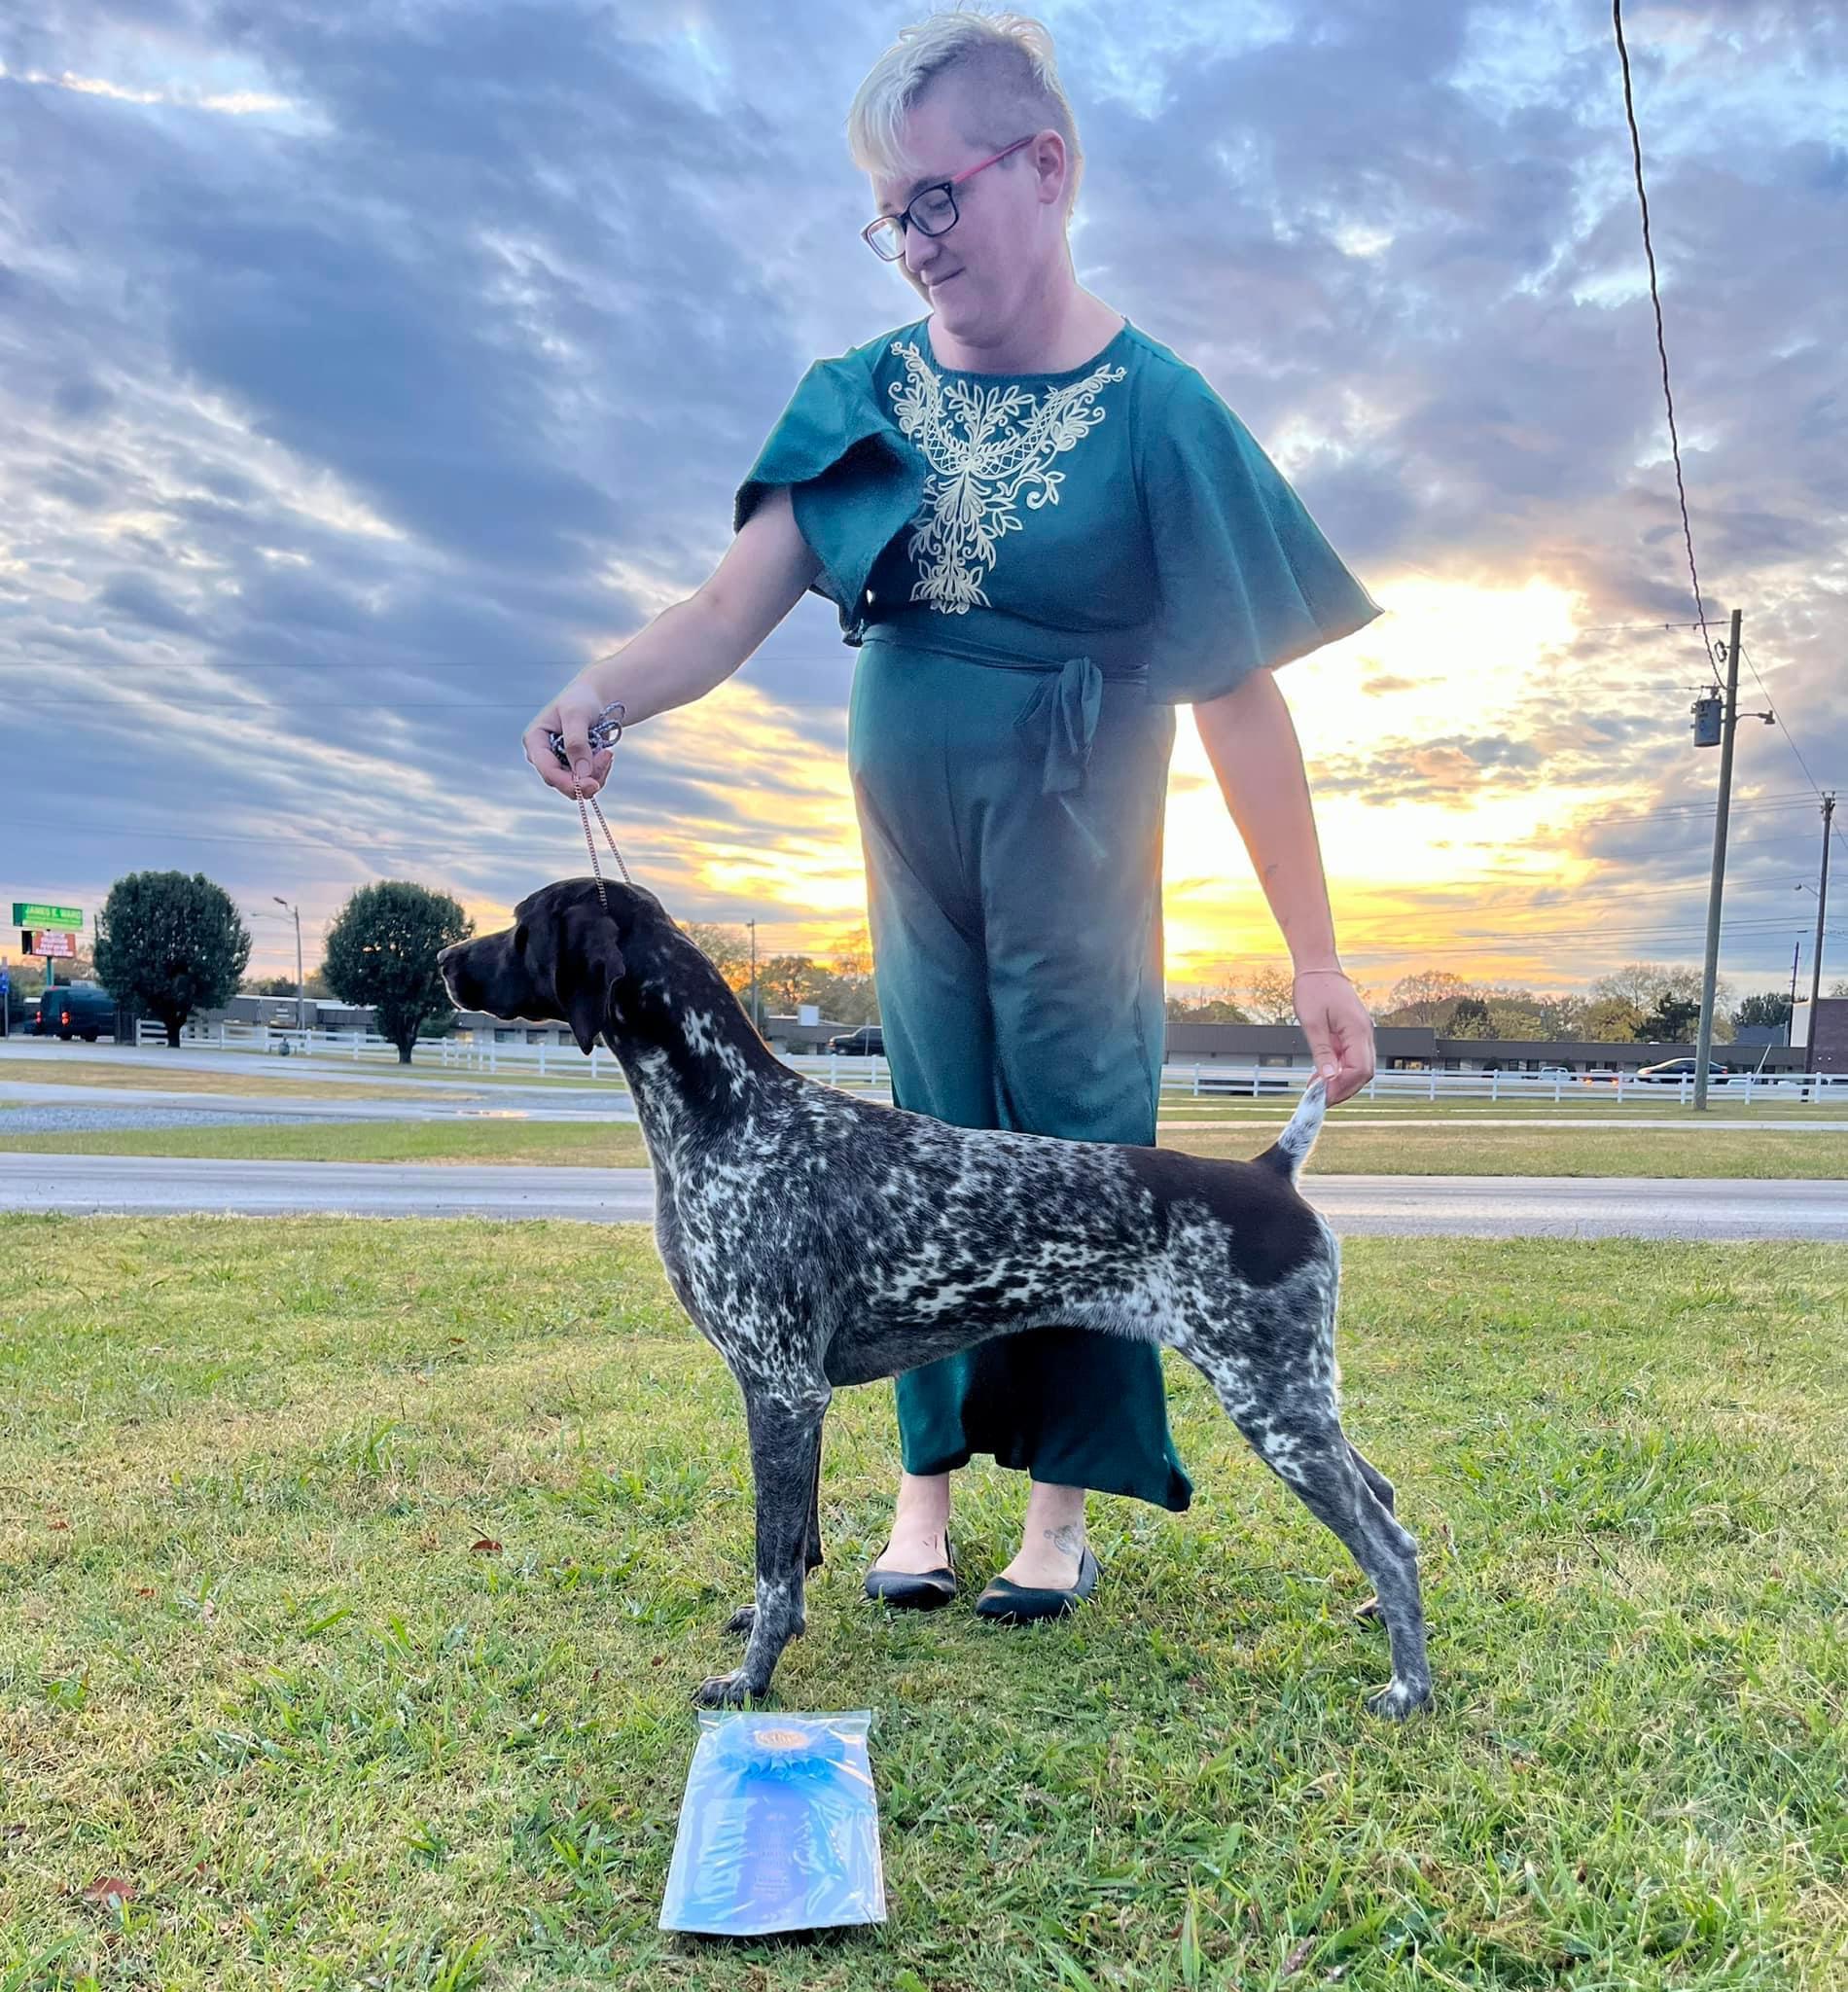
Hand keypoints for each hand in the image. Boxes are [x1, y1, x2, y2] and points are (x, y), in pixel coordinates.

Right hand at [523, 674, 615, 798]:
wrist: (593, 700)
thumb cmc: (581, 701)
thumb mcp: (577, 715)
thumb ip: (576, 743)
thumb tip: (582, 775)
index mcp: (535, 741)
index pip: (547, 771)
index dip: (568, 782)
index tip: (592, 785)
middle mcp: (543, 757)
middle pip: (563, 782)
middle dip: (588, 775)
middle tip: (608, 755)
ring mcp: (557, 765)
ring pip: (577, 786)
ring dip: (597, 773)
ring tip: (607, 752)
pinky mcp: (572, 769)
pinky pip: (587, 782)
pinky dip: (600, 772)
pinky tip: (605, 754)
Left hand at [1293, 969, 1374, 1105]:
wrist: (1319, 968)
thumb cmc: (1314, 989)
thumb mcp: (1312, 1022)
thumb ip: (1322, 1052)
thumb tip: (1329, 1078)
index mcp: (1358, 1030)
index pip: (1360, 1069)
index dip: (1342, 1086)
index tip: (1322, 1096)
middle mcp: (1365, 1034)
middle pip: (1363, 1073)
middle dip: (1343, 1089)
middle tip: (1319, 1099)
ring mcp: (1361, 1034)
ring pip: (1358, 1068)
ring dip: (1340, 1082)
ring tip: (1317, 1090)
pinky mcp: (1353, 1034)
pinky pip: (1351, 1058)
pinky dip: (1338, 1071)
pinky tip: (1320, 1077)